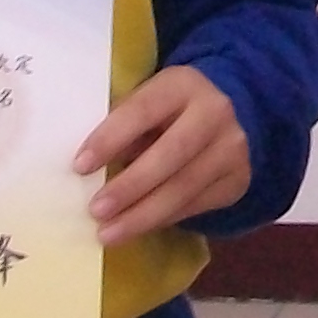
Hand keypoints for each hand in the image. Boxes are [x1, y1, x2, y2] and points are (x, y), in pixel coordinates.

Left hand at [77, 63, 252, 244]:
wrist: (235, 111)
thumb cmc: (170, 108)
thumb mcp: (149, 100)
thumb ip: (125, 125)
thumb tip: (90, 170)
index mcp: (182, 84)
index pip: (142, 111)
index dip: (111, 139)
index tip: (80, 167)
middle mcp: (214, 113)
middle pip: (170, 154)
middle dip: (130, 186)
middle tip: (95, 211)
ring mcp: (232, 148)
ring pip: (184, 187)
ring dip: (142, 215)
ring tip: (108, 233)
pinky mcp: (238, 179)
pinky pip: (195, 205)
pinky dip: (161, 220)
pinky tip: (136, 229)